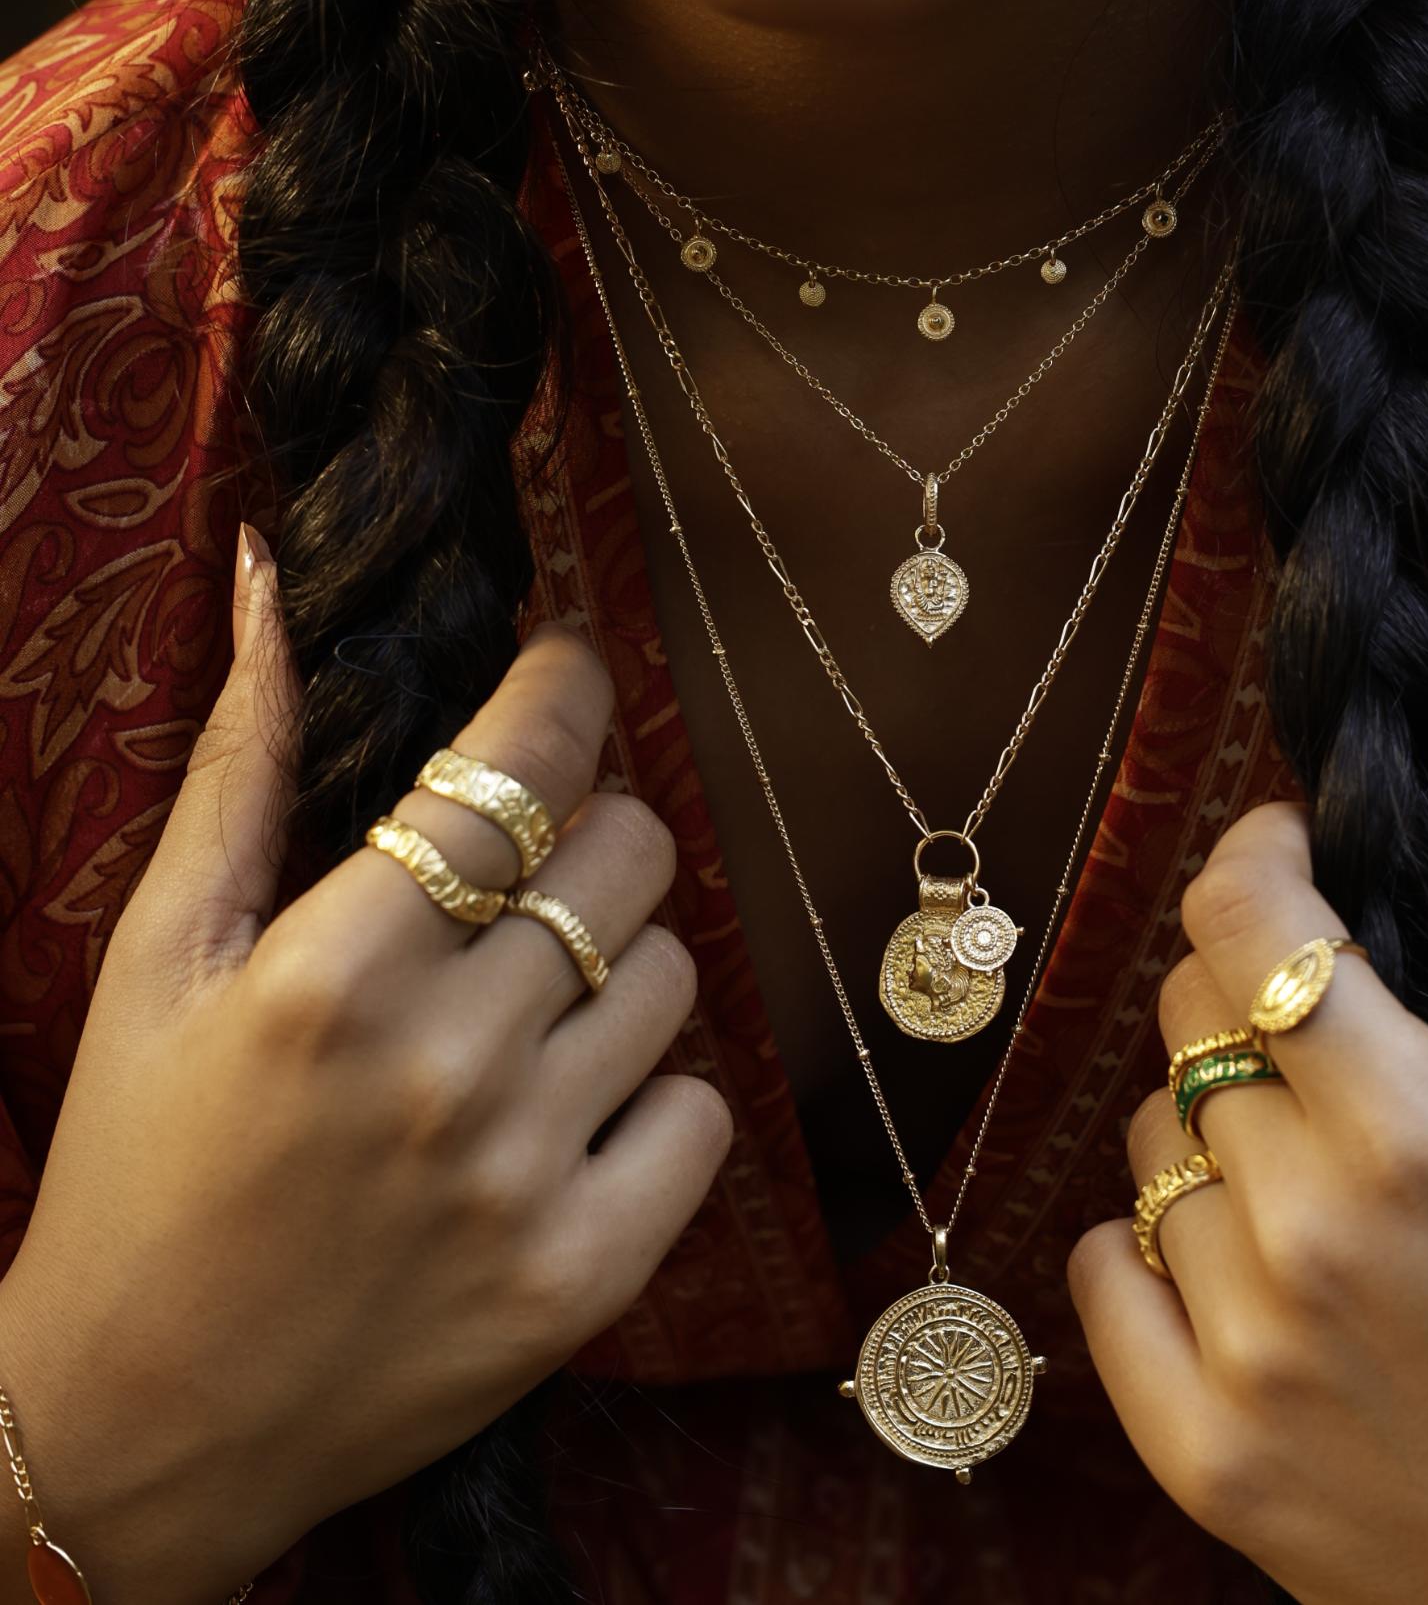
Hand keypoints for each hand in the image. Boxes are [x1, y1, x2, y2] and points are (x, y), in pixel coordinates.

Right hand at [0, 529, 730, 1604]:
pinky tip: (567, 1118)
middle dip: (595, 831)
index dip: (568, 688)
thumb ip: (240, 767)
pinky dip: (656, 1099)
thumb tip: (271, 586)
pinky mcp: (586, 1276)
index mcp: (332, 973)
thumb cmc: (138, 1171)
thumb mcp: (158, 961)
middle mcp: (446, 1068)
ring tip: (532, 1009)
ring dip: (621, 965)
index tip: (567, 668)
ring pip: (680, 975)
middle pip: (633, 853)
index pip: (524, 767)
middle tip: (534, 868)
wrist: (139, 1425)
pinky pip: (705, 1114)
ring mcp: (528, 1178)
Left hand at [1069, 800, 1427, 1604]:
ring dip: (1217, 1124)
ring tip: (1319, 1176)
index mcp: (1418, 1141)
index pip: (1246, 921)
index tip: (1285, 844)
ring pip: (1149, 1138)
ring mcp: (1238, 1354)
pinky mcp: (1198, 1452)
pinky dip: (1151, 1239)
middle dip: (1248, 984)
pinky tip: (1245, 1260)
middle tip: (1327, 1026)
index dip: (1255, 850)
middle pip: (1188, 1018)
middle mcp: (1304, 1238)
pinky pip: (1101, 1266)